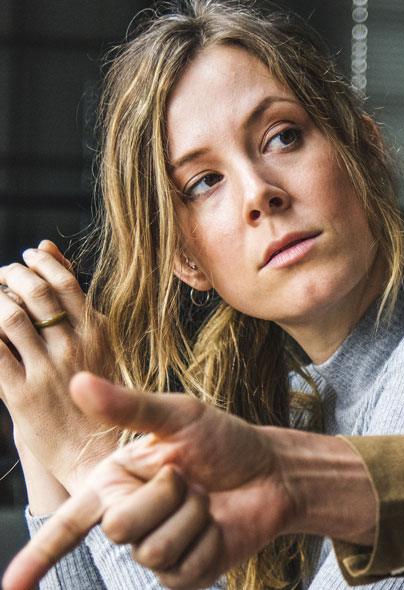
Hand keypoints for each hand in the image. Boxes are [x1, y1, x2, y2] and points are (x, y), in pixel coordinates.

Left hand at [0, 241, 116, 493]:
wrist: (96, 449)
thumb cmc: (99, 392)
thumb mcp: (99, 340)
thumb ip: (75, 300)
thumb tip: (49, 249)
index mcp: (98, 331)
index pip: (65, 282)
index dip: (41, 263)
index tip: (28, 256)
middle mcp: (74, 346)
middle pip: (36, 294)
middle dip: (11, 275)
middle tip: (2, 273)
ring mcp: (47, 370)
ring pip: (10, 319)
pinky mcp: (22, 396)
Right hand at [3, 372, 376, 589]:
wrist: (272, 470)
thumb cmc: (225, 439)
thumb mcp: (180, 416)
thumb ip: (129, 407)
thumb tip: (77, 382)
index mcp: (118, 481)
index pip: (68, 524)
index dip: (38, 555)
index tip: (9, 587)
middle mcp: (131, 517)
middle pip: (119, 528)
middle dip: (165, 494)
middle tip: (189, 476)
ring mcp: (157, 549)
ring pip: (153, 551)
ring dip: (192, 516)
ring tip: (206, 497)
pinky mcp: (185, 573)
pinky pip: (183, 569)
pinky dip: (208, 540)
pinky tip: (218, 524)